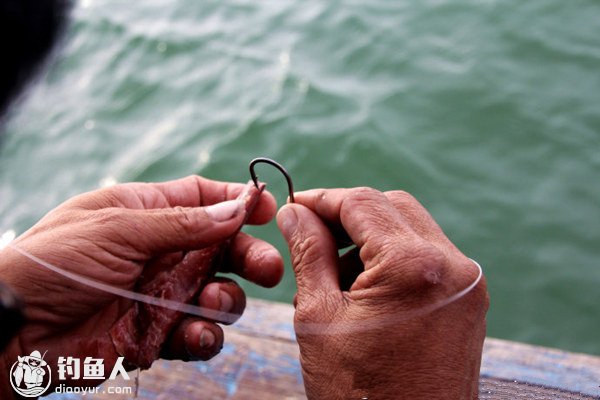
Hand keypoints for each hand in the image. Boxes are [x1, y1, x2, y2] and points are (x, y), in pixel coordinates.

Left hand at [0, 176, 282, 390]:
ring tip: (212, 304)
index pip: (203, 199)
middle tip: (269, 269)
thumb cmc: (52, 263)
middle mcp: (160, 252)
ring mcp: (160, 294)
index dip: (237, 201)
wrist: (10, 333)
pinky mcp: (156, 333)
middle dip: (250, 257)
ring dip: (228, 300)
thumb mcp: (116, 229)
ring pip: (218, 294)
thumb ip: (182, 222)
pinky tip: (197, 336)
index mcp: (146, 214)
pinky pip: (197, 334)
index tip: (269, 210)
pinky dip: (206, 337)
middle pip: (223, 249)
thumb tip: (238, 206)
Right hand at [277, 188, 487, 399]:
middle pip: (390, 207)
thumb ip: (308, 253)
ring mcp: (467, 283)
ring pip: (410, 228)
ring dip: (369, 237)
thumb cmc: (358, 395)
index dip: (321, 199)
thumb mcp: (319, 317)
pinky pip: (427, 256)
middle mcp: (451, 265)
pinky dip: (393, 258)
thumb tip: (294, 212)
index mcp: (413, 266)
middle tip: (311, 236)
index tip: (293, 206)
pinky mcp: (469, 300)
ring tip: (334, 276)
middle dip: (347, 215)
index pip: (361, 203)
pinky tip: (364, 290)